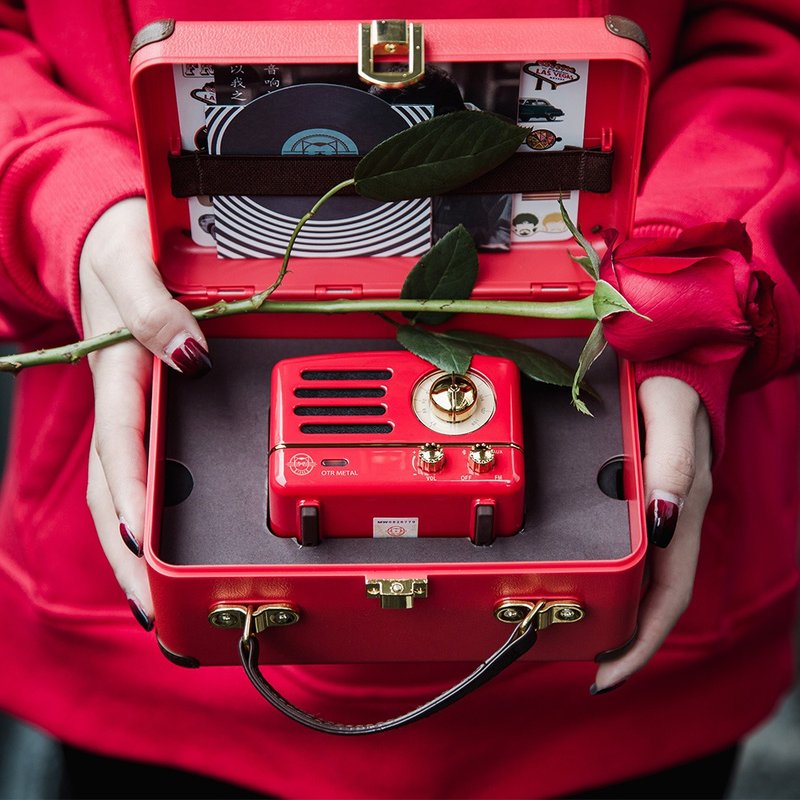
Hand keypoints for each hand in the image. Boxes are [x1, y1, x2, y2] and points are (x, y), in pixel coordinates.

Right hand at [81, 197, 210, 630]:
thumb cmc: (122, 256)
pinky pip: (143, 476)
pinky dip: (150, 518)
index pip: (120, 447)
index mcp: (118, 377)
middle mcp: (124, 408)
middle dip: (129, 557)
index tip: (143, 544)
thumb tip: (190, 357)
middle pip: (117, 493)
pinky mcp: (147, 420)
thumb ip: (156, 309)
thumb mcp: (134, 268)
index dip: (132, 497)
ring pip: (125, 494)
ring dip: (137, 553)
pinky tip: (165, 553)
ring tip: (158, 610)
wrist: (113, 245)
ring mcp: (133, 418)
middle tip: (150, 615)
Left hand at [592, 376, 712, 692]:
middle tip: (589, 668)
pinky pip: (636, 549)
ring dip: (622, 615)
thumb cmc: (672, 379)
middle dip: (629, 640)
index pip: (669, 592)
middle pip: (657, 595)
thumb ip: (672, 461)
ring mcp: (660, 508)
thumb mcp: (668, 410)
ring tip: (587, 640)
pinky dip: (618, 580)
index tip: (609, 672)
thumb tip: (663, 518)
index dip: (643, 639)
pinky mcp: (644, 493)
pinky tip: (597, 585)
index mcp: (683, 505)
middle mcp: (673, 515)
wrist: (677, 352)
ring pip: (647, 577)